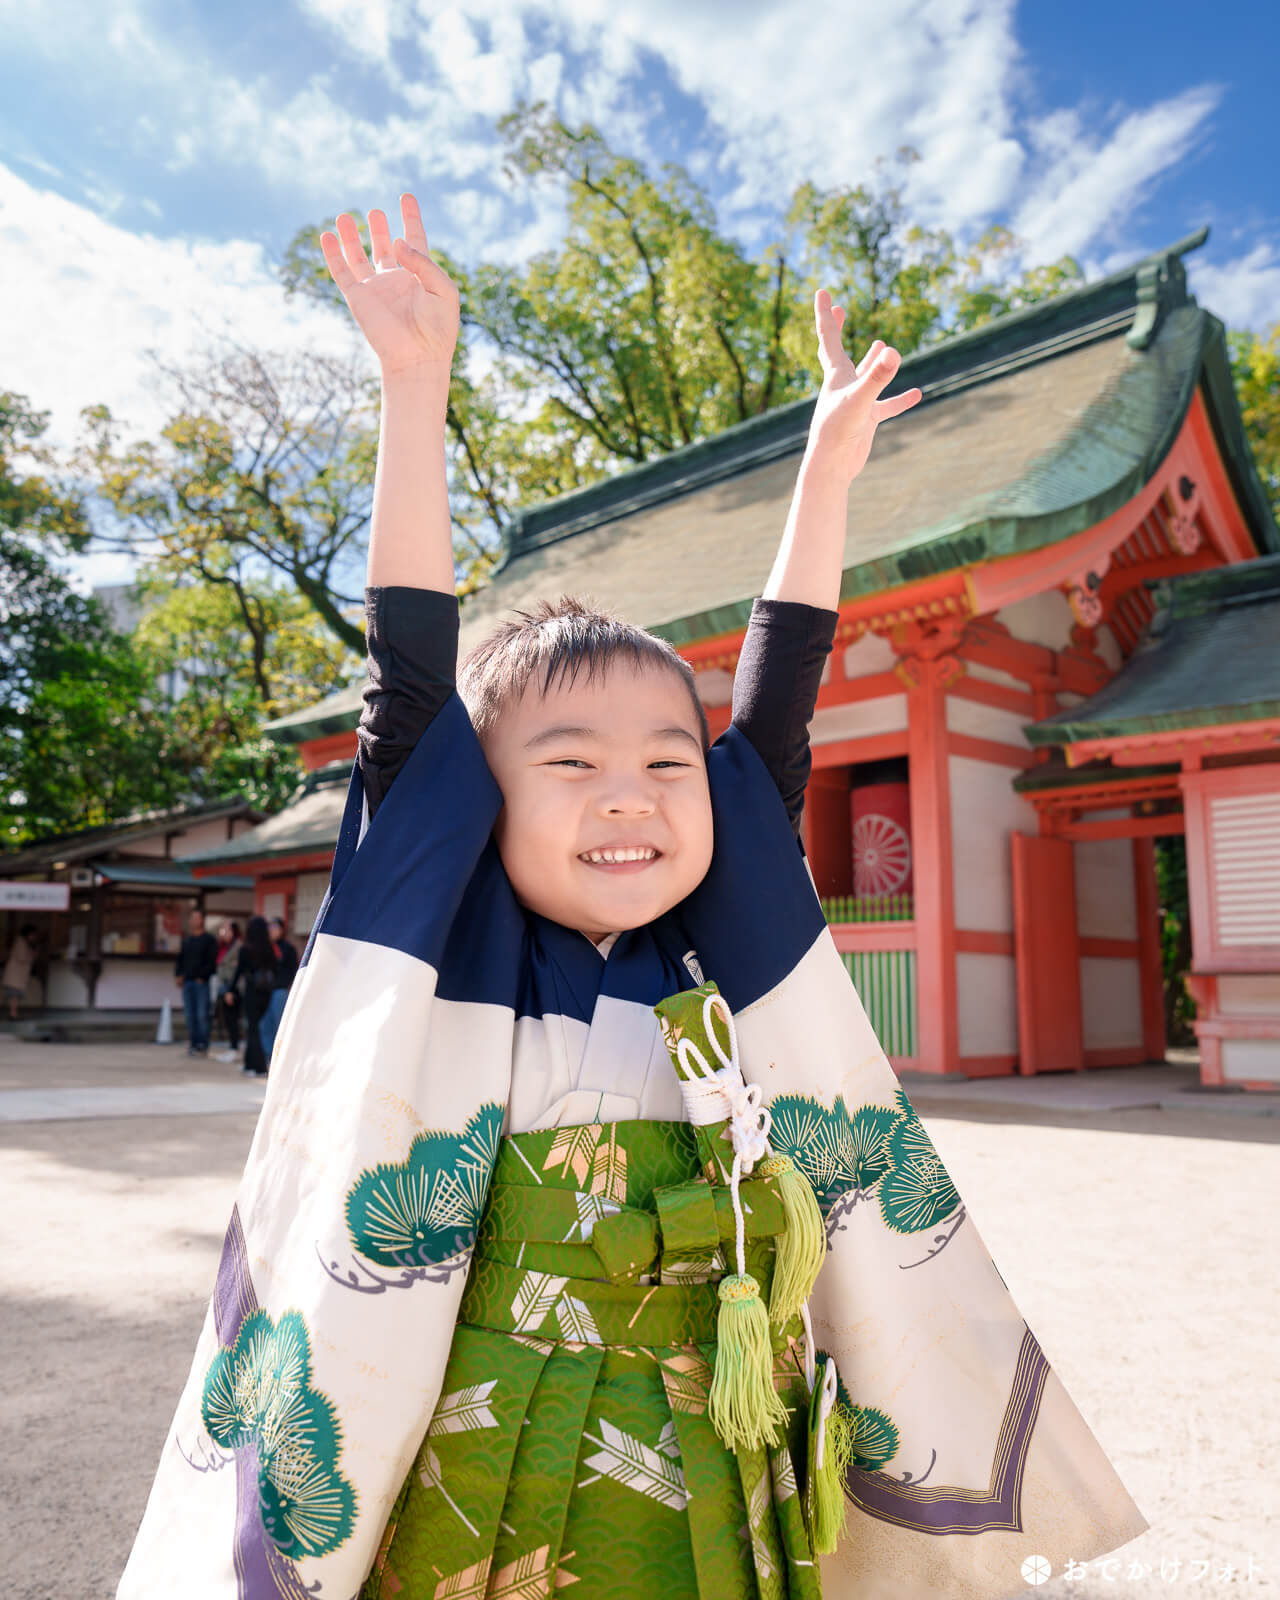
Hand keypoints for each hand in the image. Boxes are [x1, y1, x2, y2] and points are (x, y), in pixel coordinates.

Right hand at [319, 193, 459, 375]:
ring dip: (351, 237)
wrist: (418, 357)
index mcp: (420, 276)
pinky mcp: (358, 299)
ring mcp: (376, 289)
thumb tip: (396, 242)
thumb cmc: (437, 328)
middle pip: (384, 247)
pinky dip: (333, 254)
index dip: (410, 217)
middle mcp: (396, 280)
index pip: (414, 240)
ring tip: (345, 215)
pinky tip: (327, 236)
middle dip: (379, 229)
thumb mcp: (442, 289)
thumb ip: (423, 262)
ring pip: (359, 257)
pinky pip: (342, 273)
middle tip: (376, 212)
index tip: (406, 197)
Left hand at [805, 289, 921, 483]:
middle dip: (837, 328)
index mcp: (835, 374)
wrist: (832, 467)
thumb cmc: (838, 433)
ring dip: (872, 360)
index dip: (826, 313)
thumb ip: (877, 377)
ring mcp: (855, 402)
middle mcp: (843, 385)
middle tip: (841, 309)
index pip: (828, 336)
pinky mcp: (865, 420)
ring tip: (881, 344)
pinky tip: (916, 394)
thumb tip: (893, 352)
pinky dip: (899, 399)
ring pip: (865, 376)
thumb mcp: (861, 400)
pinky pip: (886, 406)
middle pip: (838, 351)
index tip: (822, 291)